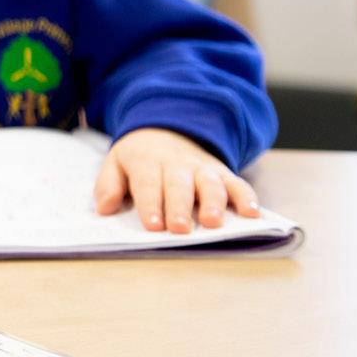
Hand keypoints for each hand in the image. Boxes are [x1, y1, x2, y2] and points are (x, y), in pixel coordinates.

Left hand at [95, 127, 260, 231]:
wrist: (167, 128)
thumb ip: (108, 185)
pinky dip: (246, 197)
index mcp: (147, 161)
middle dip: (180, 207)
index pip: (148, 184)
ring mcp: (202, 168)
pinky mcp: (223, 172)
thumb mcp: (116, 162)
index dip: (150, 204)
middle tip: (181, 229)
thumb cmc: (140, 157)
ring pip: (210, 184)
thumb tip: (104, 208)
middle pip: (179, 186)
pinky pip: (237, 183)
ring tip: (213, 222)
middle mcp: (177, 164)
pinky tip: (252, 213)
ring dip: (213, 203)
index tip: (153, 224)